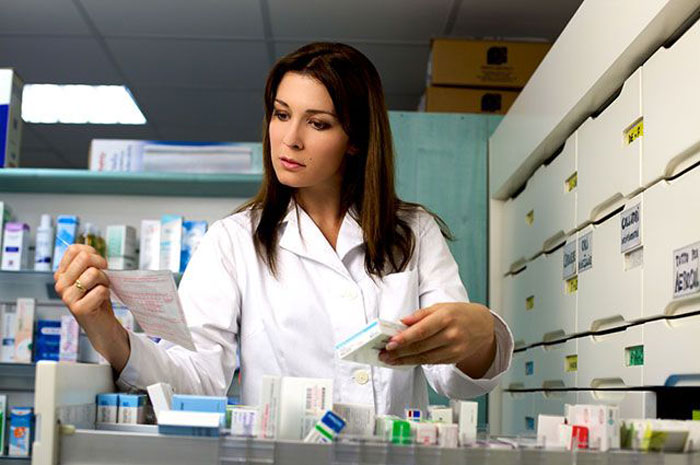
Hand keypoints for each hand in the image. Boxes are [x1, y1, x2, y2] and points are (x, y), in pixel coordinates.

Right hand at [54, 244, 129, 371]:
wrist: (102, 325)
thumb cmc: (99, 299)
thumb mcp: (92, 276)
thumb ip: (89, 262)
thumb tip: (90, 250)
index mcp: (62, 274)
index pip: (75, 249)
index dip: (93, 252)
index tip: (99, 264)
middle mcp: (60, 285)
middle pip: (84, 257)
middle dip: (101, 264)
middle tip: (104, 276)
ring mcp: (67, 297)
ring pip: (93, 273)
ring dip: (105, 280)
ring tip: (102, 290)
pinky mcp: (78, 309)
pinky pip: (100, 290)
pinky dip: (107, 293)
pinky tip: (102, 301)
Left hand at [379, 302, 496, 377]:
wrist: (483, 325)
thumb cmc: (459, 313)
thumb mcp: (440, 307)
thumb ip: (420, 315)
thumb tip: (402, 322)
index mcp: (446, 318)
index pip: (421, 331)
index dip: (404, 339)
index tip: (390, 343)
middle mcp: (451, 335)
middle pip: (421, 346)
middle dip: (400, 352)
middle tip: (384, 354)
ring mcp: (454, 349)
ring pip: (425, 358)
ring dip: (405, 360)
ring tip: (390, 360)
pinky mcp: (454, 359)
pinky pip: (432, 362)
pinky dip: (417, 362)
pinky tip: (406, 361)